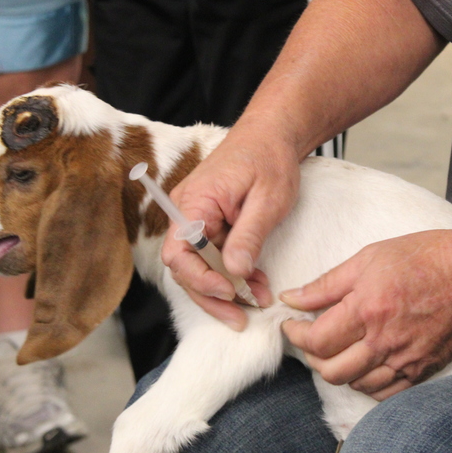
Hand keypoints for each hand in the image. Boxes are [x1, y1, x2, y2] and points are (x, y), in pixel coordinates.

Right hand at [162, 130, 299, 329]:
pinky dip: (233, 276)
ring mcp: (197, 220)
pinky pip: (214, 258)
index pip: (179, 252)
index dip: (199, 279)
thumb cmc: (269, 158)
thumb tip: (235, 272)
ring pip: (200, 268)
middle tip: (241, 317)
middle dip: (212, 296)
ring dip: (226, 290)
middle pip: (185, 268)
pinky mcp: (210, 225)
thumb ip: (248, 236)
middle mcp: (187, 213)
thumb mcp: (267, 199)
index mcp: (194, 202)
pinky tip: (257, 286)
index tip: (228, 292)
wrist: (272, 135)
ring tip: (257, 302)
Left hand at [280, 230, 451, 399]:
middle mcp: (384, 340)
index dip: (296, 335)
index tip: (292, 325)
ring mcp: (404, 359)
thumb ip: (327, 283)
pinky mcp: (421, 371)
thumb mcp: (370, 258)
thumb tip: (292, 297)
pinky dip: (366, 384)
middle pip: (330, 370)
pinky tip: (363, 364)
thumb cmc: (425, 259)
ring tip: (337, 349)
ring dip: (337, 370)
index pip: (316, 340)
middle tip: (311, 339)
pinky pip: (383, 393)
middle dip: (312, 356)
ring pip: (354, 384)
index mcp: (367, 308)